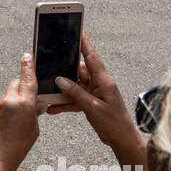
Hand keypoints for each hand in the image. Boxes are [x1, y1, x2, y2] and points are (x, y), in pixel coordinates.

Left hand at [0, 52, 42, 162]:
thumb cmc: (17, 146)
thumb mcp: (34, 129)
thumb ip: (36, 112)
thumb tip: (39, 104)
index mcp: (25, 103)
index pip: (28, 78)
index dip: (28, 66)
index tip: (28, 56)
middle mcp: (10, 100)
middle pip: (17, 83)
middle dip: (24, 86)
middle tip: (31, 97)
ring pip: (10, 93)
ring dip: (16, 98)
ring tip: (21, 116)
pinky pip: (4, 102)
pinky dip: (9, 106)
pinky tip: (12, 121)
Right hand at [44, 34, 137, 150]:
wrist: (122, 140)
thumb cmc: (113, 123)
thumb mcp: (92, 107)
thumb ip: (75, 93)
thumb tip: (60, 80)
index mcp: (103, 80)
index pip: (92, 57)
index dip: (84, 43)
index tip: (77, 31)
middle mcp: (99, 83)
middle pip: (79, 70)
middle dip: (65, 69)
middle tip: (51, 64)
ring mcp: (95, 93)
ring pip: (75, 85)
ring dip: (63, 89)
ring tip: (49, 90)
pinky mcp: (91, 103)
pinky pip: (75, 98)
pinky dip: (65, 102)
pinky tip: (54, 108)